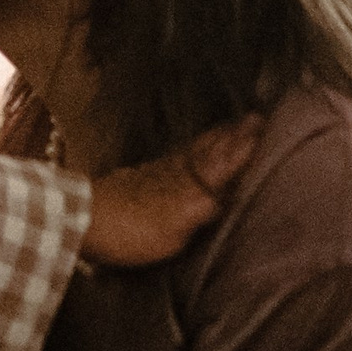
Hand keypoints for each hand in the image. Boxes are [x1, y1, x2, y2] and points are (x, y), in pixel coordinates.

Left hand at [78, 113, 261, 268]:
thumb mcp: (176, 232)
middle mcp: (180, 171)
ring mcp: (161, 170)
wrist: (83, 220)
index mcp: (192, 185)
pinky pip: (181, 155)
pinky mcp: (146, 174)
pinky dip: (195, 147)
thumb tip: (231, 195)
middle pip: (213, 148)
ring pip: (197, 149)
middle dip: (236, 134)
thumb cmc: (132, 231)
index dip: (246, 146)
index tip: (268, 126)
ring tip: (236, 127)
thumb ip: (205, 211)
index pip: (226, 160)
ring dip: (218, 137)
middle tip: (259, 118)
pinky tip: (197, 148)